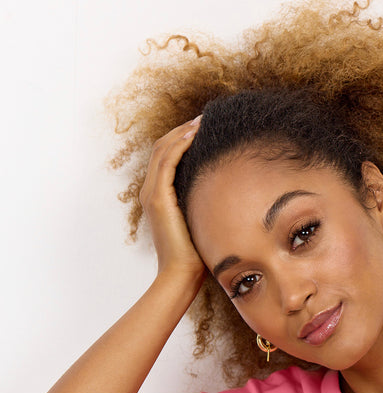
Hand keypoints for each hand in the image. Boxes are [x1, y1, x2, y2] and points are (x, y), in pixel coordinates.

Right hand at [139, 117, 206, 282]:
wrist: (181, 274)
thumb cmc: (194, 254)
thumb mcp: (198, 221)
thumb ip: (201, 203)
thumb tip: (222, 191)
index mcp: (157, 196)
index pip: (165, 157)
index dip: (181, 139)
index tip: (202, 129)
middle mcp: (149, 191)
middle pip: (161, 148)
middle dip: (182, 130)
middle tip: (204, 118)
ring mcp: (151, 194)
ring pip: (162, 150)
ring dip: (182, 132)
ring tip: (202, 121)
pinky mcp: (158, 198)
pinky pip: (167, 161)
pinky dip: (180, 144)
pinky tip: (195, 135)